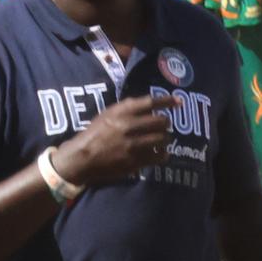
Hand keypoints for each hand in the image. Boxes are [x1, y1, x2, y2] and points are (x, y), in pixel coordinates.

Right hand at [50, 94, 172, 187]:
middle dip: (166, 123)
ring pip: (164, 139)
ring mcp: (134, 144)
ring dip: (166, 139)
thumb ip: (125, 111)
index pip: (149, 102)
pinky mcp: (137, 160)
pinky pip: (160, 156)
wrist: (83, 157)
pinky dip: (163, 154)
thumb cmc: (94, 134)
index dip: (166, 101)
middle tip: (163, 126)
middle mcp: (129, 126)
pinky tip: (159, 153)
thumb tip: (149, 108)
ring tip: (161, 140)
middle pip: (161, 121)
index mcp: (120, 112)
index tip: (178, 101)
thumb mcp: (106, 116)